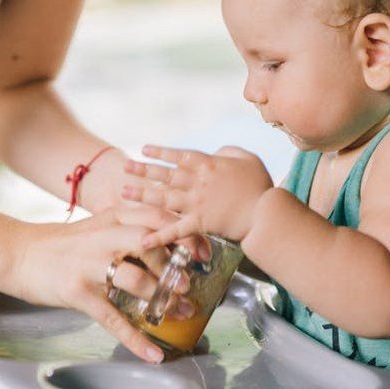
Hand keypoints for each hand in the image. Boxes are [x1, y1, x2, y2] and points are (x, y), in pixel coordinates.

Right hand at [0, 203, 179, 362]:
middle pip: (153, 245)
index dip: (186, 234)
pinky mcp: (78, 292)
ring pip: (138, 280)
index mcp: (114, 217)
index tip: (204, 251)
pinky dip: (136, 339)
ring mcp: (91, 264)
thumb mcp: (98, 226)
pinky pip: (113, 318)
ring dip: (163, 298)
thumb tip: (168, 245)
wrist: (18, 253)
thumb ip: (130, 230)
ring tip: (180, 311)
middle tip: (192, 284)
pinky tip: (153, 353)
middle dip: (179, 266)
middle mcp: (105, 236)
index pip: (159, 218)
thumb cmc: (62, 243)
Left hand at [122, 145, 272, 245]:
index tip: (144, 150)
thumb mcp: (247, 157)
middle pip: (165, 174)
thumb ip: (228, 151)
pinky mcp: (199, 223)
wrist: (265, 212)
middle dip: (143, 171)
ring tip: (124, 192)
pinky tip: (142, 239)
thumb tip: (216, 152)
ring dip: (142, 195)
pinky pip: (175, 230)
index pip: (179, 155)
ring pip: (164, 197)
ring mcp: (196, 203)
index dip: (160, 152)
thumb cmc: (260, 184)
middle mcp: (197, 182)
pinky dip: (159, 236)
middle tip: (124, 168)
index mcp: (208, 164)